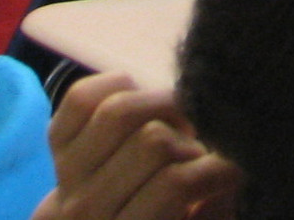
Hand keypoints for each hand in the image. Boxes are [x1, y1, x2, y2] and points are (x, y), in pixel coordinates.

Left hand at [33, 76, 239, 219]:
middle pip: (152, 141)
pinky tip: (140, 103)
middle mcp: (86, 210)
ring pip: (120, 110)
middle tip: (198, 149)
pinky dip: (119, 85)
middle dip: (188, 138)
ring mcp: (66, 173)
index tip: (238, 166)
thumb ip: (216, 207)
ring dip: (159, 107)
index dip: (218, 168)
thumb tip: (237, 167)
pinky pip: (84, 94)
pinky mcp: (55, 140)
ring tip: (173, 124)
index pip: (175, 184)